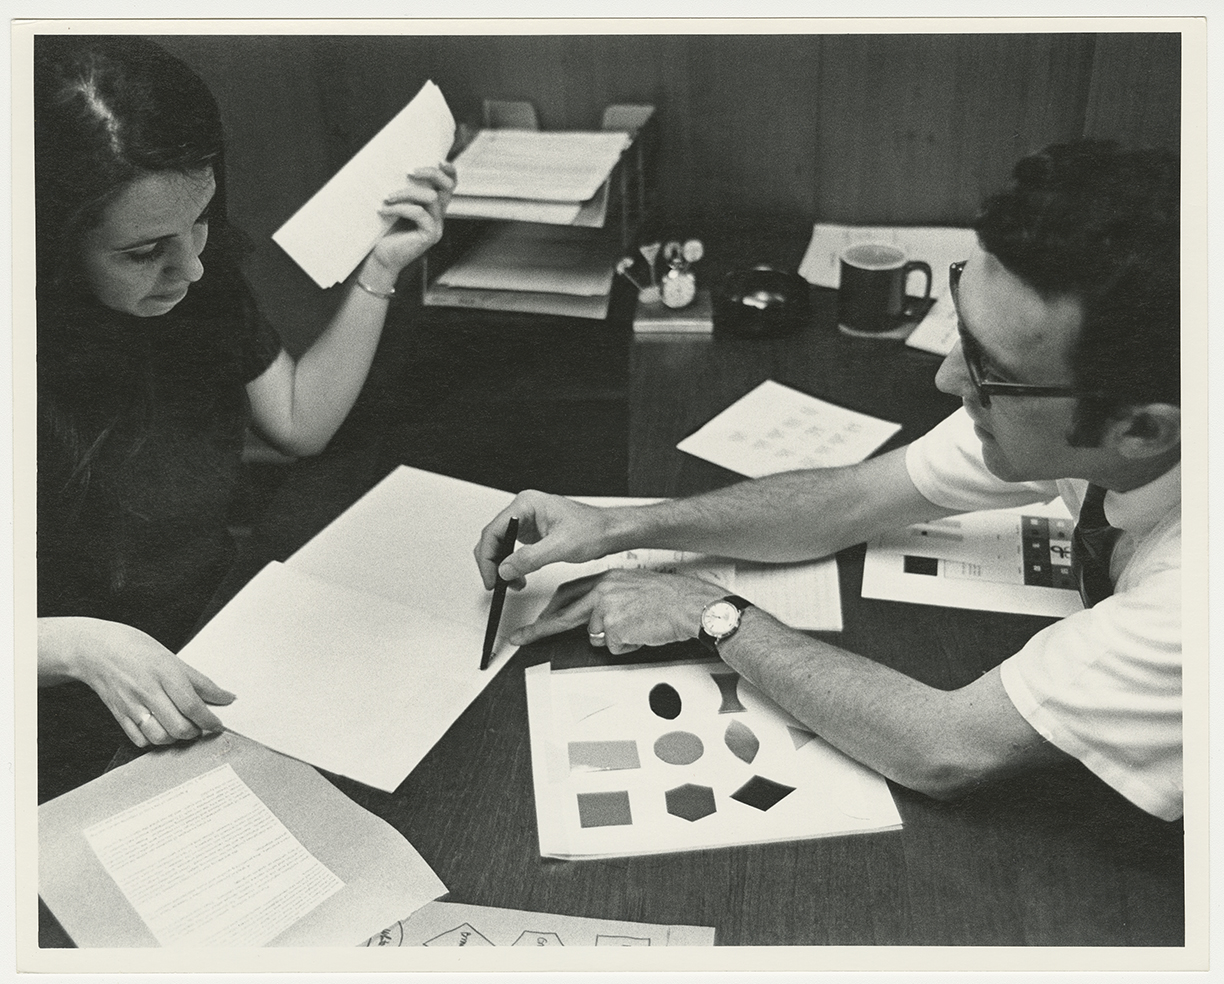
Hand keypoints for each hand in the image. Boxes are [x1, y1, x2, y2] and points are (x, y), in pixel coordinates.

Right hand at [40, 617, 235, 747]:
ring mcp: (132, 705)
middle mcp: (148, 691)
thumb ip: (201, 682)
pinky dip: (155, 741)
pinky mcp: (119, 716)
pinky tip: (161, 729)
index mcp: (165, 673)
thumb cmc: (138, 650)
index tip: (219, 724)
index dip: (210, 719)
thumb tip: (227, 698)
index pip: (193, 705)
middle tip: (202, 726)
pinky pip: (140, 740)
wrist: (97, 650)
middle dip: (196, 731)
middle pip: (179, 726)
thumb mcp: (173, 659)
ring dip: (177, 738)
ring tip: (183, 728)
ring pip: (160, 737)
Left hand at [362, 161, 457, 285]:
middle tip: (409, 171)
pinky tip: (384, 211)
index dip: (449, 171)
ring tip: (386, 197)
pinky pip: (419, 213)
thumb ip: (404, 190)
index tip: (438, 160)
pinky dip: (400, 208)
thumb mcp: (395, 204)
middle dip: (430, 173)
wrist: (381, 256)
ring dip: (406, 193)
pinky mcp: (430, 236)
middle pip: (447, 186)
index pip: (450, 185)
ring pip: (430, 197)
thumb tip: (396, 166)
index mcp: (433, 206)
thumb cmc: (384, 230)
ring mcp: (436, 226)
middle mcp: (439, 215)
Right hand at [474, 490, 615, 589]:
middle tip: (496, 584)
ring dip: (503, 566)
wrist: (609, 532)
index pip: (494, 530)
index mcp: (526, 504)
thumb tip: (505, 569)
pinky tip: (518, 577)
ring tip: (512, 583)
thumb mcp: (560, 547)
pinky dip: (513, 565)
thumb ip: (530, 558)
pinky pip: (513, 549)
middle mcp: (524, 510)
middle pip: (494, 538)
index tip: (491, 577)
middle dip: (493, 564)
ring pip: (501, 545)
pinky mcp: (533, 533)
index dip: (488, 557)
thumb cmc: (592, 530)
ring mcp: (528, 521)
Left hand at [510, 569, 726, 654]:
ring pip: (595, 636)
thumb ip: (609, 598)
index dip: (550, 608)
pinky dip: (629, 647)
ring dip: (615, 639)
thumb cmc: (670, 598)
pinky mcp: (616, 627)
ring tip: (638, 627)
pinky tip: (644, 633)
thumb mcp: (633, 588)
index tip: (536, 619)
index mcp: (606, 578)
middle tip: (520, 639)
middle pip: (563, 615)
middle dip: (538, 630)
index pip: (567, 593)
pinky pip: (615, 648)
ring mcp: (608, 609)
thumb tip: (594, 621)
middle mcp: (603, 591)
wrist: (691, 605)